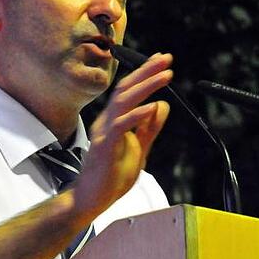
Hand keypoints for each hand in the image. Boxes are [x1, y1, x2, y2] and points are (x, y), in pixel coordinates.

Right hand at [75, 53, 172, 213]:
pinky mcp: (104, 146)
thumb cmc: (111, 175)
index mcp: (114, 120)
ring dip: (145, 86)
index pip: (129, 90)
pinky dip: (137, 115)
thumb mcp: (139, 148)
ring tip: (165, 75)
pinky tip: (152, 106)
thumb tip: (162, 106)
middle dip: (147, 71)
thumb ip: (149, 128)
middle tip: (166, 58)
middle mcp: (107, 121)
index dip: (145, 73)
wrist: (92, 199)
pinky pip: (121, 126)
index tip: (161, 59)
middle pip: (126, 89)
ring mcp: (104, 132)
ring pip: (123, 101)